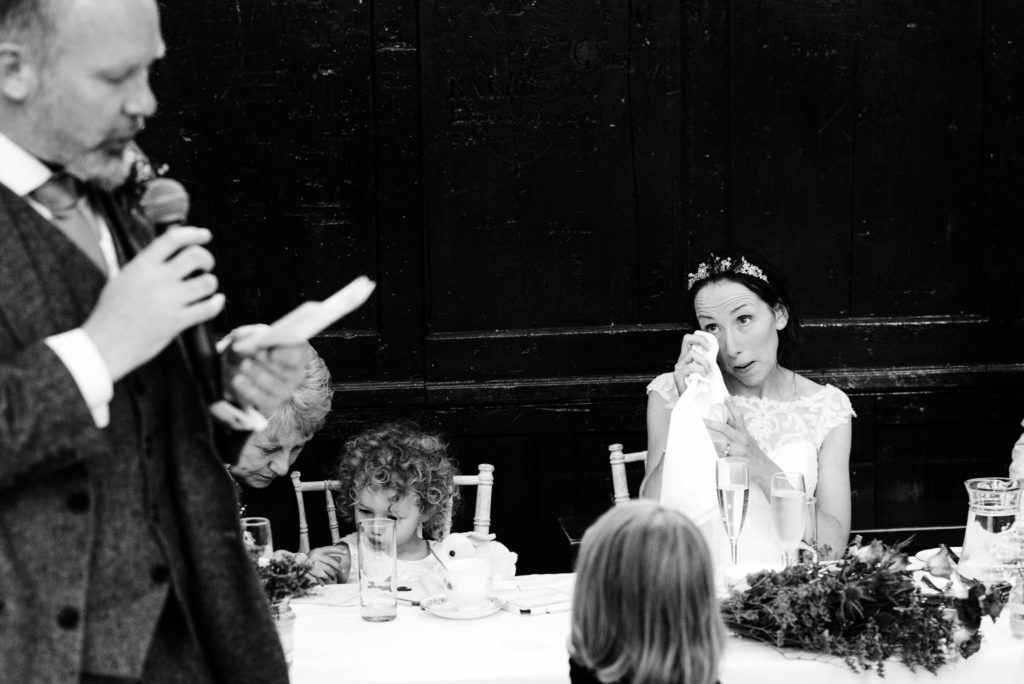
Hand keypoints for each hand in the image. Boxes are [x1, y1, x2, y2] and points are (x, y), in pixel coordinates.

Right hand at [83, 227, 223, 381]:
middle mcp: (157, 279)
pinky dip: (217, 303)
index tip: (204, 235)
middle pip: (195, 256)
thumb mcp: (120, 280)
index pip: (172, 239)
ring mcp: (169, 300)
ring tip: (206, 287)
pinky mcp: (177, 322)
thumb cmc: (110, 314)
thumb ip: (142, 267)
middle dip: (207, 258)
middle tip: (206, 266)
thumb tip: (160, 255)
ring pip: (207, 282)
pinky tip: (216, 301)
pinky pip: (208, 308)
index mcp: (142, 266)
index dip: (193, 233)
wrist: (104, 344)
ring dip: (211, 282)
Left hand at [224, 326, 308, 414]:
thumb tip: (248, 343)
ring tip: (244, 364)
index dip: (286, 354)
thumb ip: (249, 336)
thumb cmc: (249, 347)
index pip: (298, 355)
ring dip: (258, 375)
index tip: (272, 352)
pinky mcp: (272, 401)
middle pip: (290, 373)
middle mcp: (296, 373)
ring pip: (275, 386)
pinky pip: (263, 399)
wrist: (236, 365)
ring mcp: (286, 389)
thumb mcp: (247, 336)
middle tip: (256, 355)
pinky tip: (238, 380)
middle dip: (271, 364)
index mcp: (296, 352)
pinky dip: (249, 390)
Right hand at [306, 544, 351, 583]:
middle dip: (338, 567)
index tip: (346, 552)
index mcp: (318, 550)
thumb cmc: (310, 560)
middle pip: (330, 561)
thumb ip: (329, 557)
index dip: (338, 550)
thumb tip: (340, 559)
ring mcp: (313, 563)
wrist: (295, 565)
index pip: (330, 549)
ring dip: (332, 574)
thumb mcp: (318, 556)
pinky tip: (325, 584)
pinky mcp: (312, 571)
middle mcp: (315, 556)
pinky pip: (322, 576)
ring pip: (327, 569)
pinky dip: (324, 580)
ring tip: (334, 578)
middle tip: (343, 572)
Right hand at [673, 332, 713, 393]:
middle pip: (686, 338)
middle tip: (710, 349)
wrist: (695, 404)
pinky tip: (704, 377)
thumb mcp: (707, 370)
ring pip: (692, 353)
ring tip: (707, 372)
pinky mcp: (678, 375)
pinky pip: (691, 366)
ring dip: (704, 361)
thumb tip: (713, 350)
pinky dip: (700, 370)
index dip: (700, 338)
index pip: (689, 340)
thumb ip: (707, 361)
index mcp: (687, 358)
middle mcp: (681, 361)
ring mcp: (679, 367)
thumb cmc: (702, 389)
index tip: (710, 346)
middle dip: (701, 340)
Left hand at [704, 399, 778, 494]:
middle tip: (701, 420)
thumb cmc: (754, 454)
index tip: (725, 396)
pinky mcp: (735, 461)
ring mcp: (738, 451)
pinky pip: (721, 456)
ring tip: (698, 435)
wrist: (765, 470)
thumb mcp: (748, 439)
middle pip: (725, 429)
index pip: (738, 417)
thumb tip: (725, 419)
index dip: (732, 406)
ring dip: (709, 439)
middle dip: (712, 424)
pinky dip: (713, 454)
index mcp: (744, 434)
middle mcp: (742, 440)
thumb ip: (736, 430)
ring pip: (721, 443)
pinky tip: (704, 451)